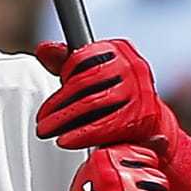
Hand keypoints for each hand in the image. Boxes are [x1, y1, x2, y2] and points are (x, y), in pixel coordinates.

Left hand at [36, 39, 180, 158]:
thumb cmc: (113, 93)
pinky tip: (66, 140)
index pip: (83, 57)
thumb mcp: (90, 72)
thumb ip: (66, 61)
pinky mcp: (139, 116)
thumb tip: (45, 49)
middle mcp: (132, 66)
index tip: (53, 92)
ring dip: (64, 119)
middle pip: (85, 82)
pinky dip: (82, 134)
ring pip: (92, 103)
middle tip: (41, 119)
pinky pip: (105, 125)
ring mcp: (138, 90)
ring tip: (47, 129)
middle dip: (57, 103)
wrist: (148, 120)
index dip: (64, 75)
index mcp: (119, 50)